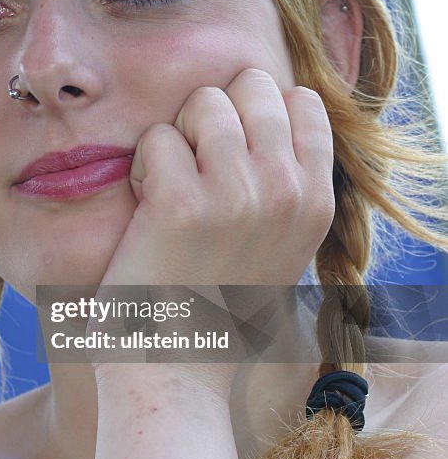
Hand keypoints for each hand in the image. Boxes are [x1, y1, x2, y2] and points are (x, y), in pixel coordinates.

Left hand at [88, 69, 334, 396]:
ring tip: (170, 188)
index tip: (232, 155)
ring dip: (175, 137)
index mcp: (316, 201)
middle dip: (214, 114)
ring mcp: (237, 195)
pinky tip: (146, 211)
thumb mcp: (281, 247)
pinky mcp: (181, 203)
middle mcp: (286, 192)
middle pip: (251, 86)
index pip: (301, 101)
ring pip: (203, 102)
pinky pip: (156, 138)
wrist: (176, 372)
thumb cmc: (217, 308)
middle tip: (196, 167)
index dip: (256, 112)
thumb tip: (266, 112)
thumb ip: (284, 184)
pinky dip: (141, 167)